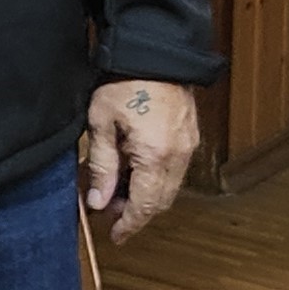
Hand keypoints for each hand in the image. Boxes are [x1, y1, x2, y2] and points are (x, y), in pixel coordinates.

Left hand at [83, 78, 199, 242]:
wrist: (156, 52)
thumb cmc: (123, 83)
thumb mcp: (101, 122)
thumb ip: (101, 165)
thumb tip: (98, 202)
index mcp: (155, 157)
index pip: (145, 206)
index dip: (129, 224)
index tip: (115, 236)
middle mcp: (179, 158)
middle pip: (160, 202)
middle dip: (135, 212)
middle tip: (107, 211)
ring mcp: (189, 147)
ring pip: (169, 187)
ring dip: (145, 195)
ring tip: (114, 188)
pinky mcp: (190, 137)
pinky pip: (174, 170)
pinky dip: (154, 178)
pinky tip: (132, 168)